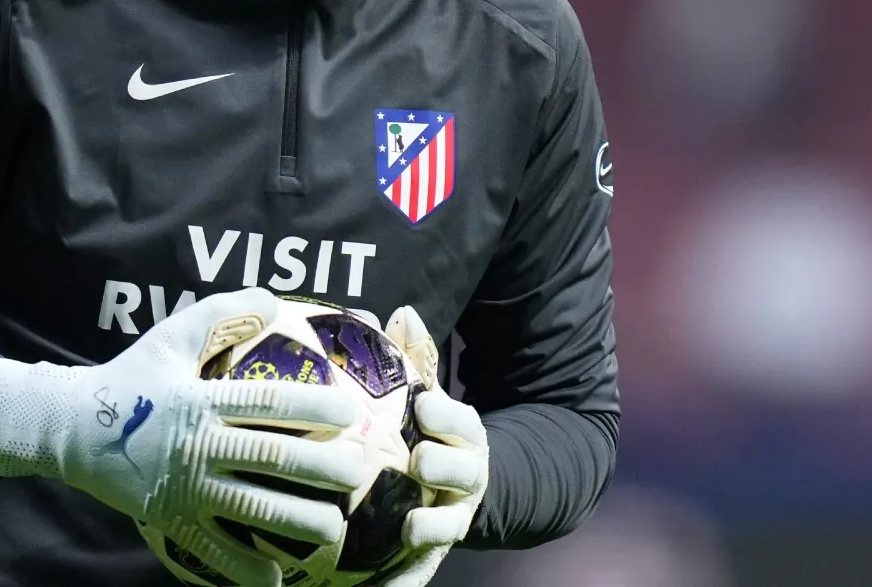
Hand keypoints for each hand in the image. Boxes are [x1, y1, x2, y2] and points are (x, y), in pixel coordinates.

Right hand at [0, 287, 371, 586]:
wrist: (70, 427)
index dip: (309, 404)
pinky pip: (211, 549)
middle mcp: (196, 445)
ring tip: (334, 529)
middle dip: (318, 467)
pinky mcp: (169, 519)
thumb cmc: (131, 376)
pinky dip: (242, 568)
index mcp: (200, 399)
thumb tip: (272, 298)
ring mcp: (183, 486)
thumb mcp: (170, 336)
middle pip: (267, 457)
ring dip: (295, 521)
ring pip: (248, 507)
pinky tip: (276, 580)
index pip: (263, 401)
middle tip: (358, 474)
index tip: (349, 411)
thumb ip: (221, 313)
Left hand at [379, 306, 489, 586]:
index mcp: (466, 435)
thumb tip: (401, 312)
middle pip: (462, 470)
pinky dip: (404, 584)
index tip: (424, 404)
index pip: (464, 420)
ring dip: (431, 525)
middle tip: (417, 460)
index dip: (446, 413)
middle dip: (442, 464)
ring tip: (410, 528)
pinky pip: (420, 573)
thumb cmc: (435, 431)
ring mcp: (454, 516)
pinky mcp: (434, 554)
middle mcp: (466, 477)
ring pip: (448, 522)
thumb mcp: (432, 395)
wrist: (470, 488)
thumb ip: (417, 358)